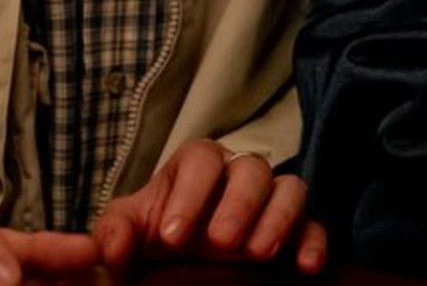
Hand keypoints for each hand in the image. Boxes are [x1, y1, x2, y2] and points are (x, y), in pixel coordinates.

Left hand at [89, 138, 328, 273]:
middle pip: (251, 168)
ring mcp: (270, 202)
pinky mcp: (296, 231)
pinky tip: (306, 266)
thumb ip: (114, 233)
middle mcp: (238, 176)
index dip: (189, 194)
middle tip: (220, 243)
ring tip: (257, 254)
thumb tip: (110, 249)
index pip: (200, 159)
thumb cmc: (155, 240)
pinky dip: (314, 242)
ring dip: (278, 218)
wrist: (179, 265)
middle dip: (238, 204)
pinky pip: (315, 225)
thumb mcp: (129, 234)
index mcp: (196, 166)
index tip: (172, 236)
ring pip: (290, 188)